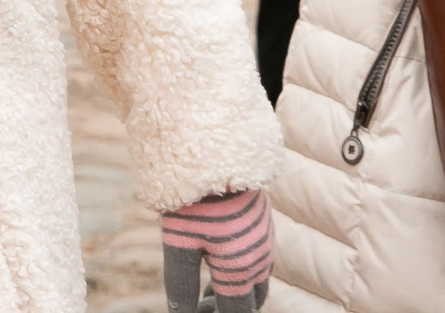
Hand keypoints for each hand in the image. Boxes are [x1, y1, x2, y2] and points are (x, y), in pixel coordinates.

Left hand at [162, 189, 271, 310]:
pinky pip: (257, 254)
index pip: (236, 312)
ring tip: (207, 288)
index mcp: (241, 270)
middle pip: (250, 298)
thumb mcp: (180, 242)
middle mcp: (260, 257)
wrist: (218, 148)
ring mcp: (264, 237)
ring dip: (234, 287)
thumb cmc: (196, 198)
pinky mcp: (262, 219)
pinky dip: (240, 266)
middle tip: (200, 306)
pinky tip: (219, 255)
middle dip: (227, 306)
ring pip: (256, 276)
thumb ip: (180, 282)